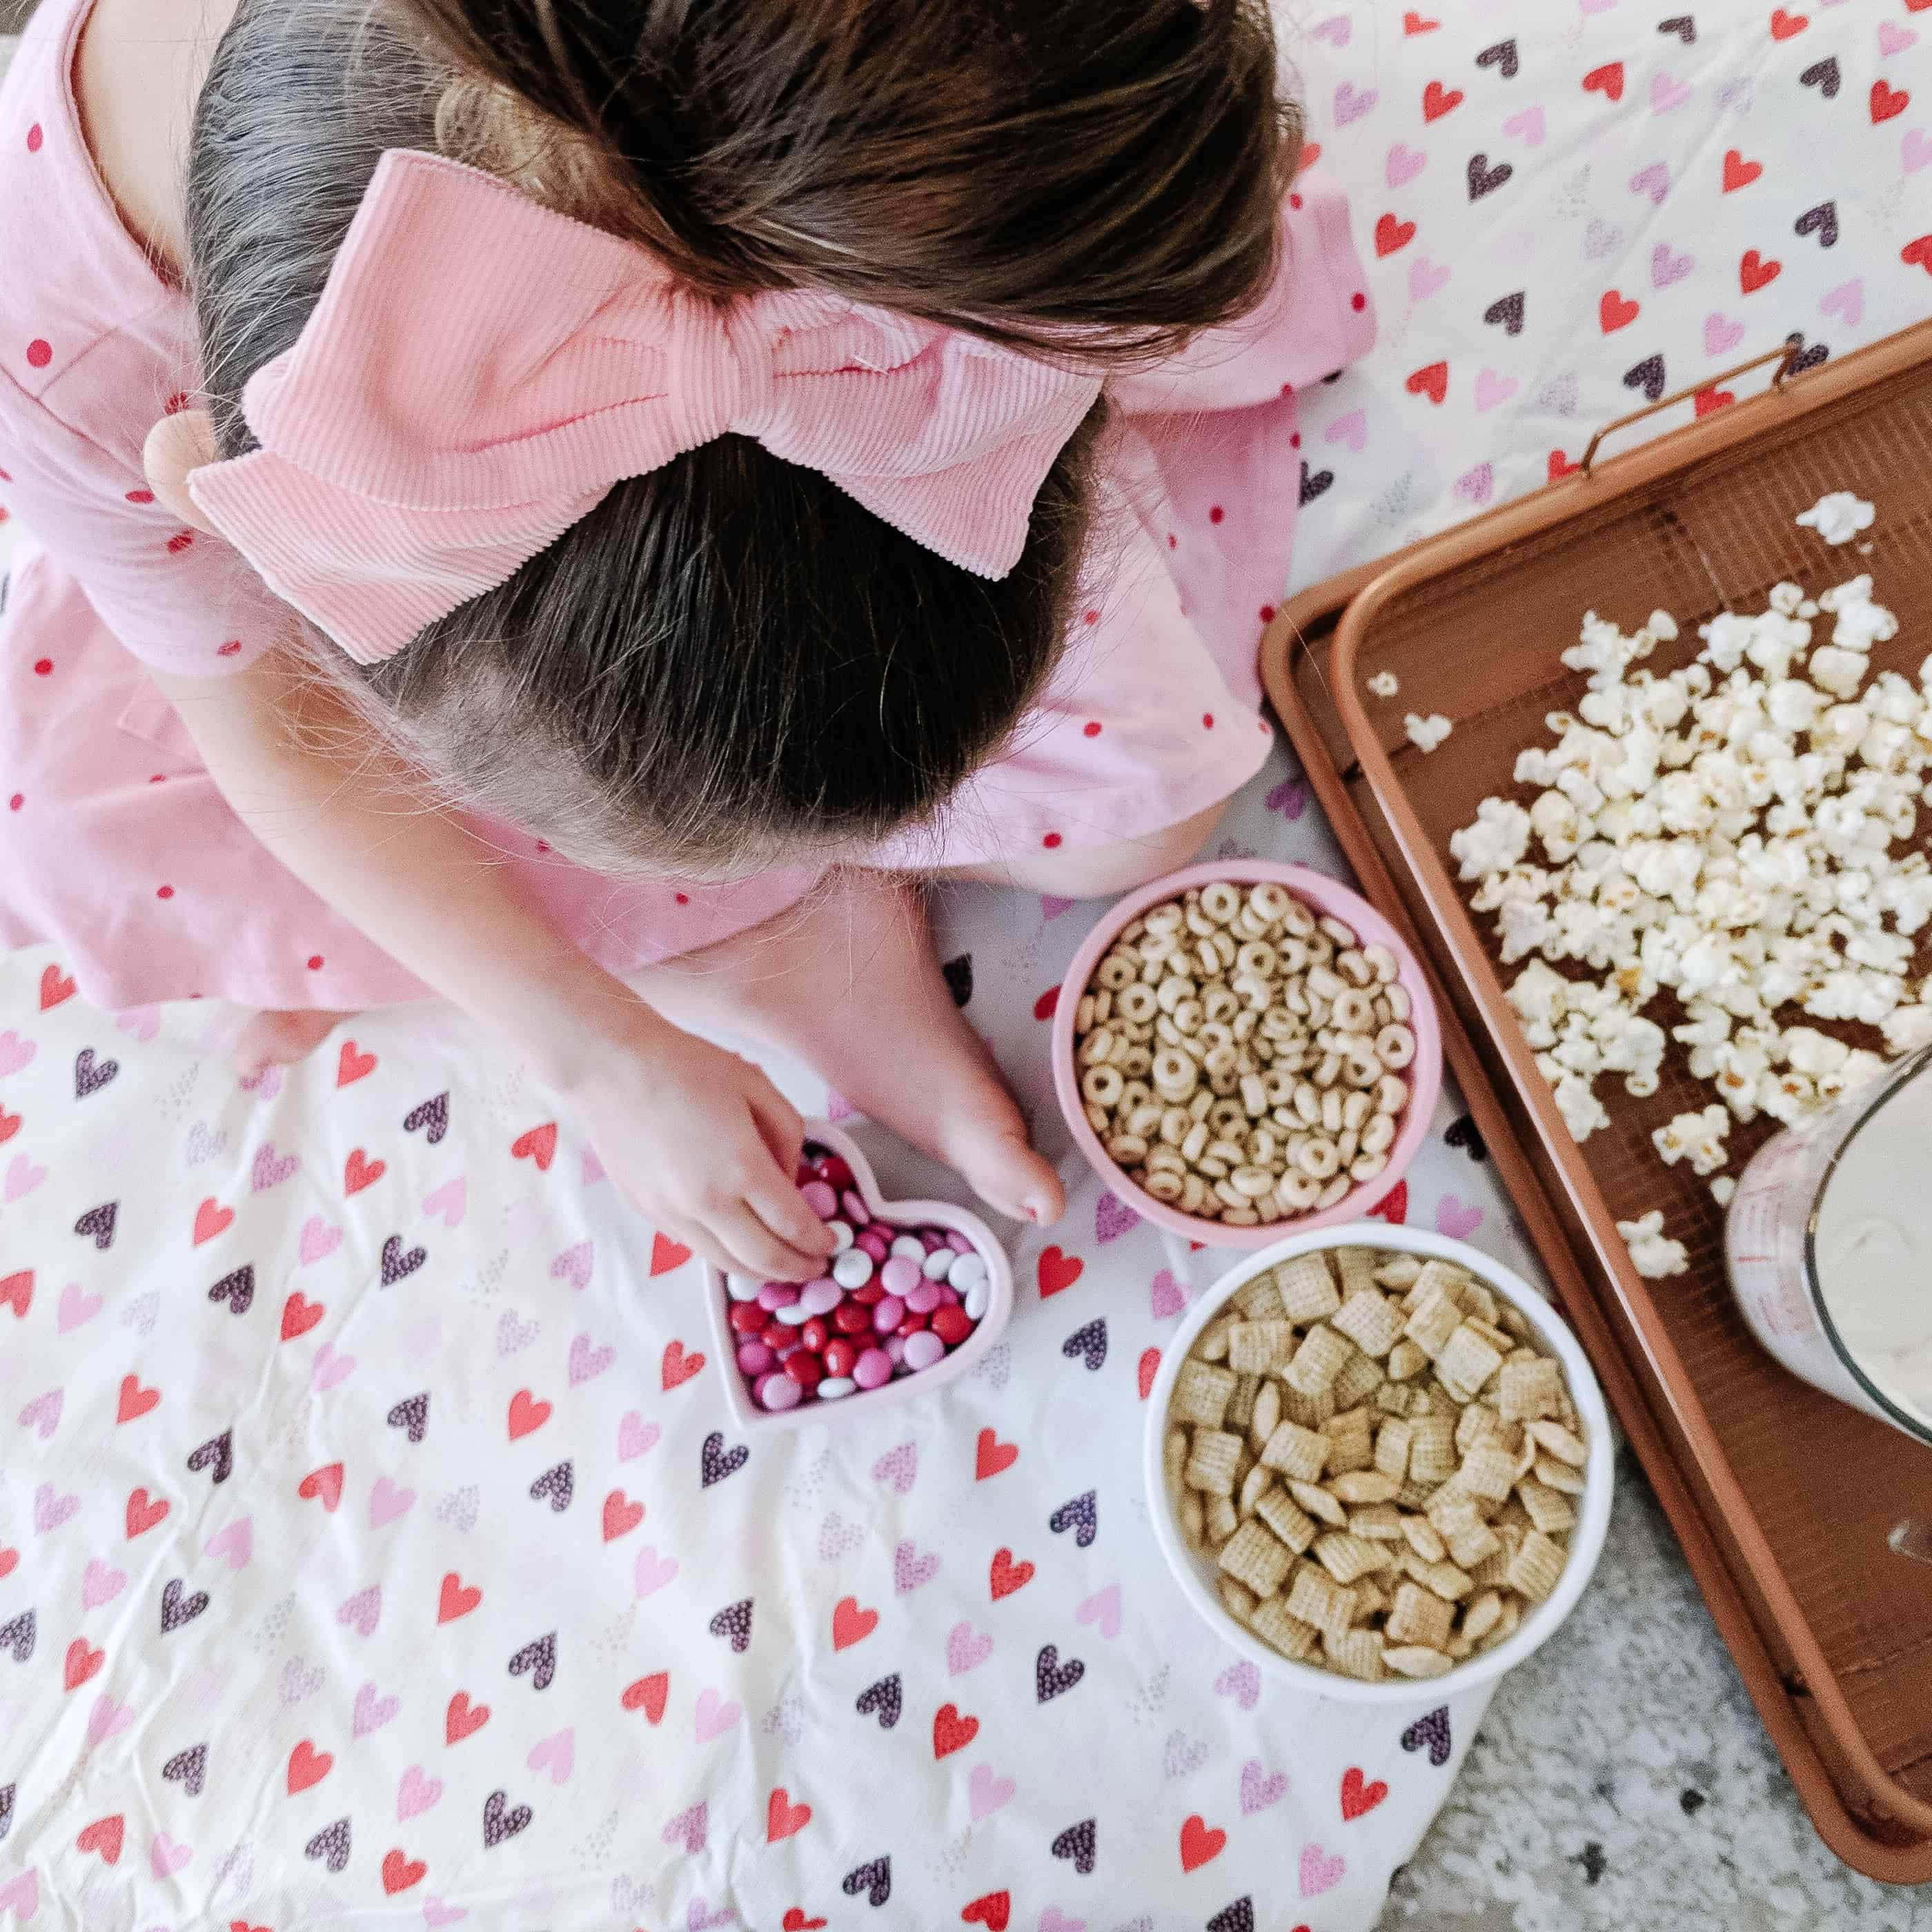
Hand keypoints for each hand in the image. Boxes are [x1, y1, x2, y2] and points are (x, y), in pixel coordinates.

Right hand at [566, 1012, 837, 1282]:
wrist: (609, 1066)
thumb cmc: (685, 1065)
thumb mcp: (756, 1086)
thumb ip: (787, 1135)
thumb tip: (789, 1180)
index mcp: (741, 1167)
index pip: (792, 1224)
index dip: (818, 1241)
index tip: (833, 1243)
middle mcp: (707, 1202)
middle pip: (764, 1258)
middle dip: (798, 1269)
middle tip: (817, 1267)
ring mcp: (672, 1214)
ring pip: (727, 1264)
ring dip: (762, 1273)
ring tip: (783, 1267)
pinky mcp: (648, 1214)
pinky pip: (696, 1247)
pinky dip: (726, 1254)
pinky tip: (739, 1244)